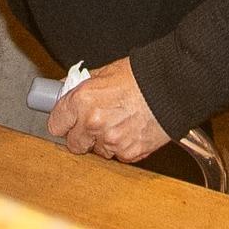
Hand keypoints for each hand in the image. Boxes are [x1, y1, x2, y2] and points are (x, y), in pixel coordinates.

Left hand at [48, 58, 170, 161]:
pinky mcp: (128, 153)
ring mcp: (110, 141)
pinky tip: (131, 130)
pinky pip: (118, 155)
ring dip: (103, 142)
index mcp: (82, 101)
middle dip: (82, 135)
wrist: (172, 87)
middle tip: (95, 123)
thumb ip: (82, 86)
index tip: (68, 121)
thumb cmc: (141, 77)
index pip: (56, 124)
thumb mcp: (104, 73)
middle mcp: (92, 123)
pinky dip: (122, 146)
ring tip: (119, 123)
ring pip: (97, 151)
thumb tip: (65, 92)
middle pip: (74, 143)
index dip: (63, 121)